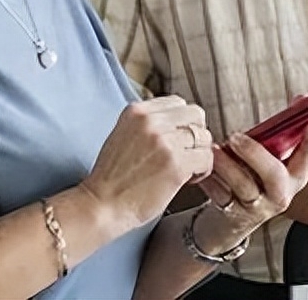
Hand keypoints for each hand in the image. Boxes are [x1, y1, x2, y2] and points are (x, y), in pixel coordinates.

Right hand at [82, 97, 213, 231]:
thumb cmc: (112, 178)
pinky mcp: (176, 164)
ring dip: (200, 153)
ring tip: (188, 169)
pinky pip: (206, 158)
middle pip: (195, 114)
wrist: (102, 205)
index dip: (183, 121)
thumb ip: (148, 124)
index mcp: (137, 111)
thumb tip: (177, 124)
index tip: (179, 138)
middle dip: (196, 133)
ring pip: (204, 137)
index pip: (177, 102)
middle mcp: (151, 121)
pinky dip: (203, 170)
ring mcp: (165, 142)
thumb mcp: (123, 135)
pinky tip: (189, 179)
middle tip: (188, 152)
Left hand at [192, 120, 307, 250]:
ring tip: (214, 149)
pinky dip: (210, 180)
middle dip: (254, 153)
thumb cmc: (256, 178)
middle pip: (274, 175)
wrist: (234, 219)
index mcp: (295, 177)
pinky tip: (203, 167)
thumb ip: (284, 130)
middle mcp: (280, 193)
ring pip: (243, 186)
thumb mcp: (274, 157)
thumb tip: (301, 99)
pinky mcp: (234, 214)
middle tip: (235, 137)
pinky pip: (220, 196)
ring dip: (226, 164)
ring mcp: (258, 206)